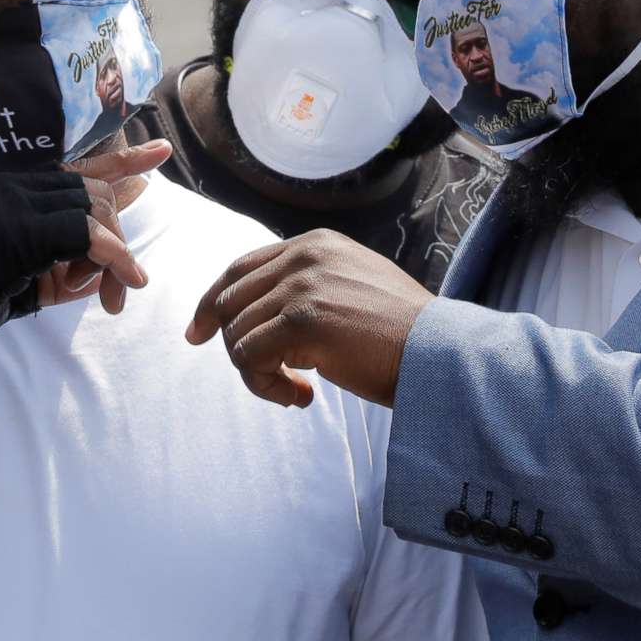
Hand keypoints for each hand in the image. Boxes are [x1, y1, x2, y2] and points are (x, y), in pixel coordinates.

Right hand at [0, 146, 163, 358]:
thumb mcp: (18, 279)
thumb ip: (57, 268)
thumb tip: (101, 273)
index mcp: (13, 192)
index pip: (79, 169)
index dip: (123, 163)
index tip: (158, 154)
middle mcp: (17, 186)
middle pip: (97, 193)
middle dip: (118, 238)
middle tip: (117, 288)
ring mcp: (18, 202)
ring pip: (96, 210)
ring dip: (113, 257)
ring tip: (110, 296)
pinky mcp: (21, 228)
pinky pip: (88, 236)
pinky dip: (113, 260)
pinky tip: (121, 284)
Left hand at [184, 229, 431, 405]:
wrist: (441, 353)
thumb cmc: (403, 335)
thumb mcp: (353, 288)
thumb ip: (309, 288)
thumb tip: (260, 315)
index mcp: (315, 245)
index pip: (241, 268)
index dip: (212, 303)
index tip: (199, 334)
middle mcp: (303, 257)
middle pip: (230, 302)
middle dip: (237, 346)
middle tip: (273, 379)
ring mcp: (301, 286)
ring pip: (237, 335)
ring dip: (259, 374)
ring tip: (299, 390)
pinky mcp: (302, 320)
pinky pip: (249, 358)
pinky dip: (266, 386)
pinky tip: (303, 396)